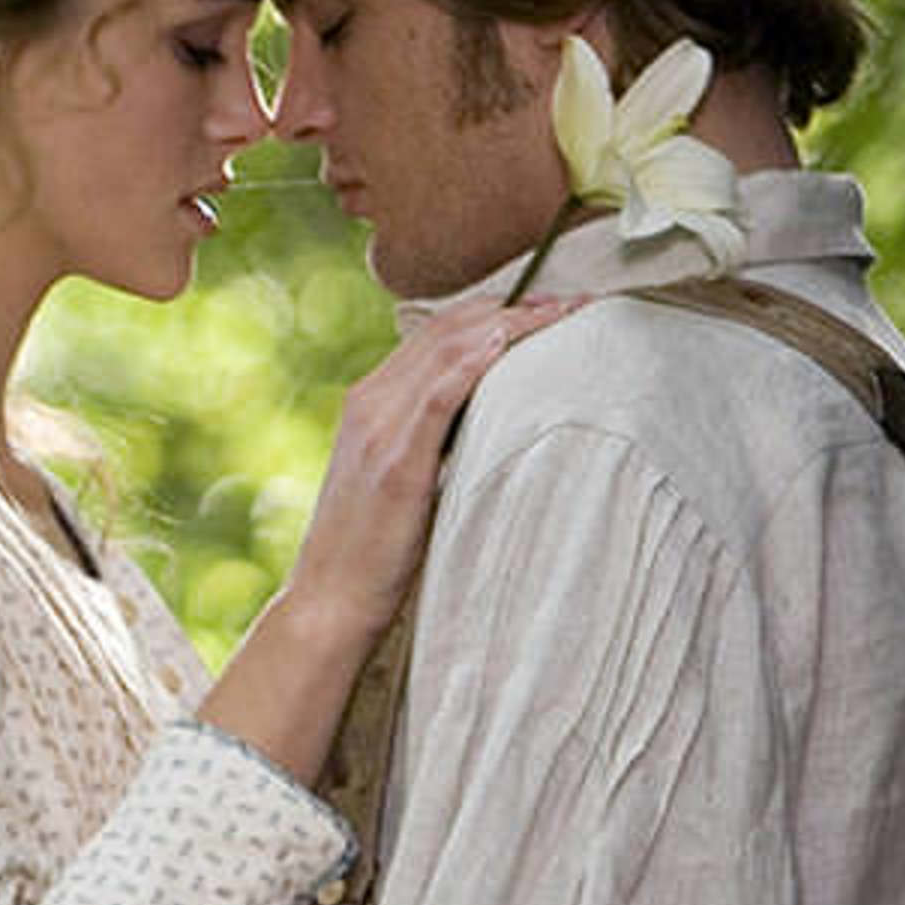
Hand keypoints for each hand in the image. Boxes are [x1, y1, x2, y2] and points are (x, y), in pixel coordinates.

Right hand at [284, 293, 580, 640]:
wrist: (330, 602)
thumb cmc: (372, 552)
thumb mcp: (400, 480)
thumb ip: (432, 442)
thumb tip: (491, 426)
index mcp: (370, 402)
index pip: (438, 333)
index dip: (497, 311)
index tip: (553, 309)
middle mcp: (370, 403)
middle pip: (447, 329)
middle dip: (515, 308)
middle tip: (575, 302)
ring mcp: (378, 429)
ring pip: (446, 350)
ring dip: (510, 325)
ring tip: (564, 315)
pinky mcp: (394, 461)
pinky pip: (435, 396)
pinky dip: (471, 363)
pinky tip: (505, 344)